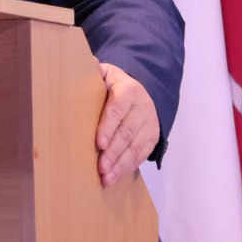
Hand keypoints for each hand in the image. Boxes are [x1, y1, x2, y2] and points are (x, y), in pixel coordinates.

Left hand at [95, 62, 159, 186]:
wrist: (141, 91)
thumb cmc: (114, 84)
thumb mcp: (106, 73)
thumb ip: (96, 70)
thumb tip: (88, 63)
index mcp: (129, 90)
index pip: (118, 109)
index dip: (108, 127)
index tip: (98, 143)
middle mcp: (143, 108)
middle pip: (127, 133)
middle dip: (113, 152)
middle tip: (100, 167)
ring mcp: (150, 124)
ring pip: (136, 148)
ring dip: (120, 165)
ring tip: (105, 178)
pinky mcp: (152, 138)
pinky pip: (140, 155)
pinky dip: (127, 168)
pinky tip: (113, 178)